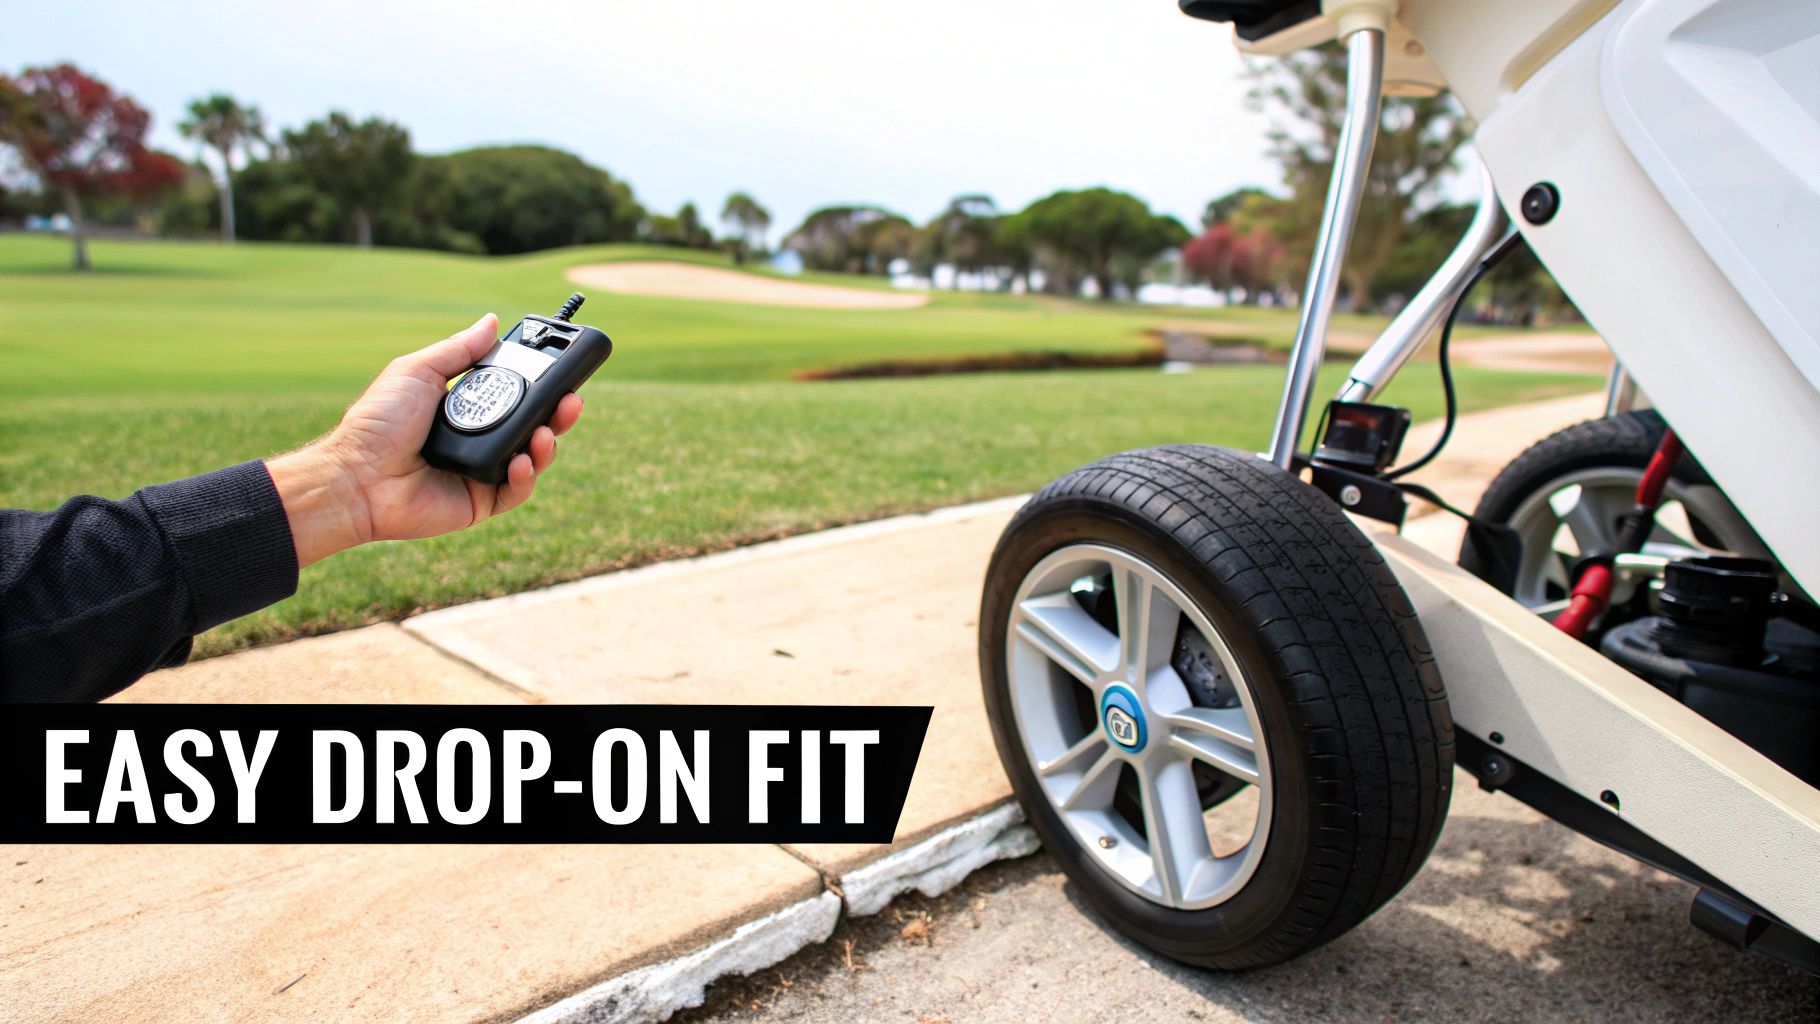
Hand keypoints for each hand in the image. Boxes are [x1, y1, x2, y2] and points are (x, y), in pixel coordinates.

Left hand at [266, 314, 584, 566]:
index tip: (563, 372)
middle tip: (572, 401)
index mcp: (466, 408)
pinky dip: (525, 477)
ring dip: (547, 444)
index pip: (516, 394)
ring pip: (531, 459)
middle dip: (557, 414)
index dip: (542, 385)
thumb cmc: (379, 421)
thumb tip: (491, 321)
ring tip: (544, 433)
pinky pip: (515, 491)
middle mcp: (478, 439)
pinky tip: (521, 462)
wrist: (356, 474)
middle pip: (533, 426)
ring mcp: (481, 472)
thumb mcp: (419, 371)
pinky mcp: (479, 502)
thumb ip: (459, 349)